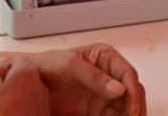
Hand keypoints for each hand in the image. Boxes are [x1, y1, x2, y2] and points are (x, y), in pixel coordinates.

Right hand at [0, 57, 49, 115]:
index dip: (6, 70)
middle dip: (13, 85)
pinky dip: (23, 113)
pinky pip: (32, 110)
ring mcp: (43, 106)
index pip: (18, 61)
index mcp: (27, 74)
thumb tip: (3, 62)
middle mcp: (40, 88)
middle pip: (26, 79)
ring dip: (19, 100)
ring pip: (29, 96)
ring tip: (2, 112)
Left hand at [28, 43, 145, 115]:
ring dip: (130, 115)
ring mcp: (104, 93)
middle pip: (132, 92)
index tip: (133, 108)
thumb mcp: (70, 65)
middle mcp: (109, 75)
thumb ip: (94, 77)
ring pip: (126, 107)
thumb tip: (119, 89)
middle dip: (136, 107)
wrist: (30, 80)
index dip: (133, 91)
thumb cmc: (48, 65)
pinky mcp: (97, 110)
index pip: (128, 74)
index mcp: (105, 57)